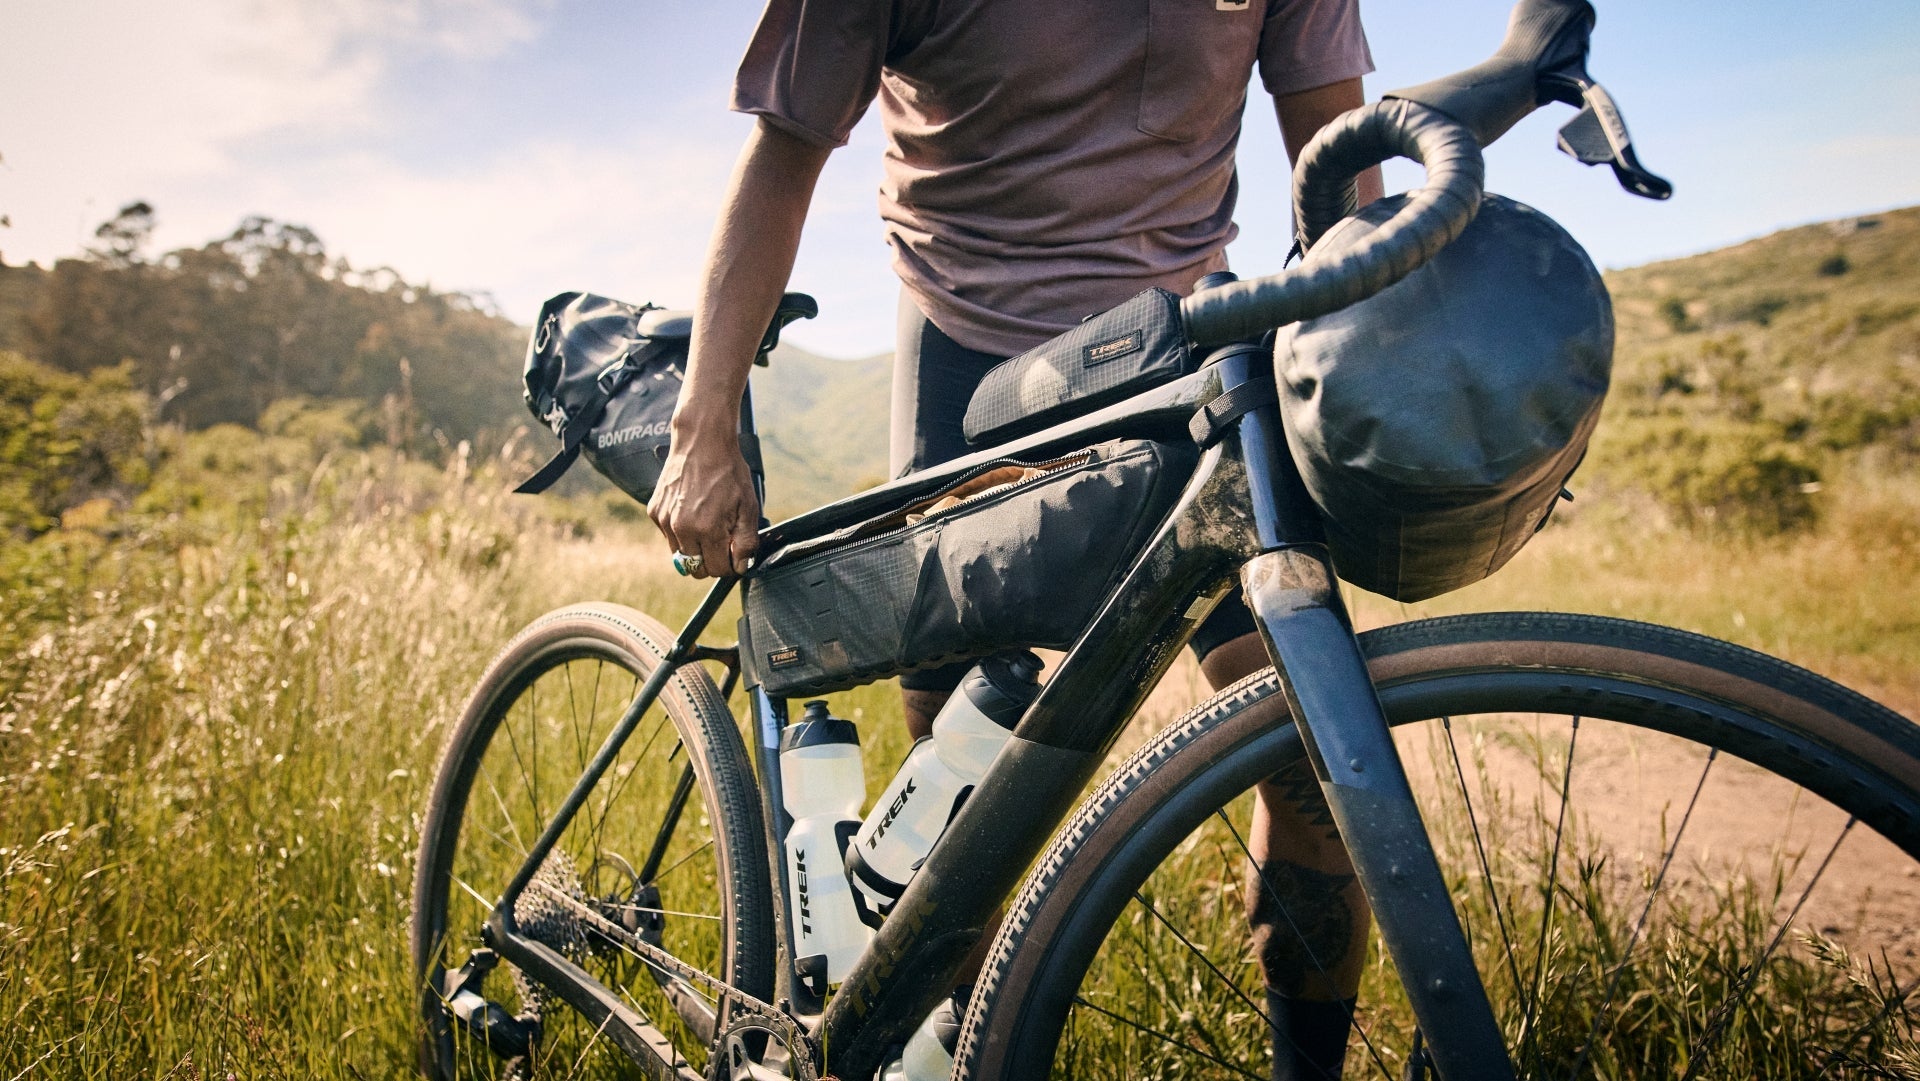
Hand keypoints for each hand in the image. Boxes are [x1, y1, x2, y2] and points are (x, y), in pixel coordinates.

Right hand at [648, 433, 759, 578]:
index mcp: (707, 529)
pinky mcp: (654, 512)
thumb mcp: (748, 506)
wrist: (701, 442)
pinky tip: (692, 511)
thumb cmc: (728, 472)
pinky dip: (681, 532)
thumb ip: (746, 541)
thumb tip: (741, 566)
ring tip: (707, 523)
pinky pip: (669, 537)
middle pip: (696, 569)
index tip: (735, 555)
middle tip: (722, 542)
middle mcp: (682, 529)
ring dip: (695, 548)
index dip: (730, 566)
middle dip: (712, 562)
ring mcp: (665, 521)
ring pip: (680, 556)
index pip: (717, 570)